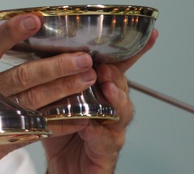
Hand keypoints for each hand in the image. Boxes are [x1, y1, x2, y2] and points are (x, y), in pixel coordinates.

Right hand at [0, 14, 99, 172]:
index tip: (36, 19)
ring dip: (65, 89)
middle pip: (23, 76)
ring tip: (87, 77)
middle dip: (56, 66)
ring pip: (36, 101)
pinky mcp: (6, 139)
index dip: (13, 33)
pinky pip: (40, 129)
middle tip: (82, 57)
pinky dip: (62, 122)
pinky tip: (82, 116)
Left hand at [42, 29, 158, 173]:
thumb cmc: (62, 132)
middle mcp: (111, 109)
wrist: (62, 169)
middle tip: (103, 67)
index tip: (150, 33)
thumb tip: (44, 46)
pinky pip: (104, 140)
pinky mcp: (105, 152)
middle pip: (121, 86)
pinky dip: (97, 132)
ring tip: (107, 89)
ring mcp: (112, 130)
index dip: (134, 51)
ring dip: (114, 98)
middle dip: (115, 74)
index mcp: (100, 91)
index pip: (118, 66)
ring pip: (121, 112)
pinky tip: (89, 126)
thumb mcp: (55, 98)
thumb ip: (56, 77)